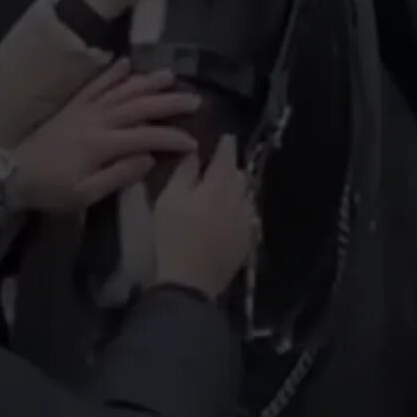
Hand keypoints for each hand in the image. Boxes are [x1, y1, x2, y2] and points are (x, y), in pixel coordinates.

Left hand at [10, 59, 199, 212]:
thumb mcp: (86, 193)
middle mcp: (95, 120)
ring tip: (169, 74)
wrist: (15, 174)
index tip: (194, 141)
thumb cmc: (52, 190)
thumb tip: (149, 157)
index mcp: (101, 144)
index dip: (172, 138)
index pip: (145, 135)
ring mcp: (83, 110)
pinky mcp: (72, 107)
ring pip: (119, 90)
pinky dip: (110, 73)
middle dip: (168, 101)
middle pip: (137, 106)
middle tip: (195, 98)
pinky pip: (94, 85)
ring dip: (145, 81)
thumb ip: (119, 175)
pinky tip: (124, 61)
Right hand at [151, 134, 256, 298]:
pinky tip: (230, 214)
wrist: (191, 280)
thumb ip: (184, 172)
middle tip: (219, 161)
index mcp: (220, 185)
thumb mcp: (169, 199)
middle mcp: (239, 199)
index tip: (223, 136)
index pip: (227, 156)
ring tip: (223, 186)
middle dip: (230, 166)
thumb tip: (194, 151)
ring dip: (236, 187)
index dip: (225, 144)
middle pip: (239, 175)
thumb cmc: (174, 235)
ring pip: (244, 195)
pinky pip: (247, 216)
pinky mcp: (246, 240)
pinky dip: (239, 208)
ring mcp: (246, 221)